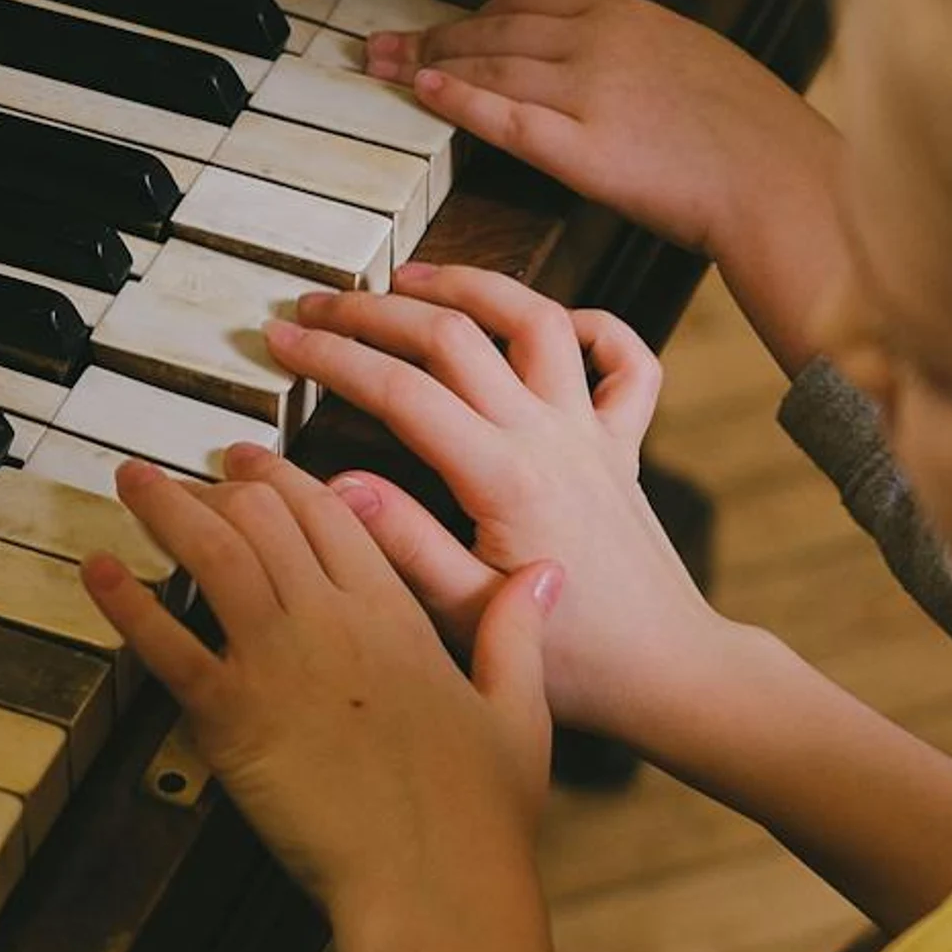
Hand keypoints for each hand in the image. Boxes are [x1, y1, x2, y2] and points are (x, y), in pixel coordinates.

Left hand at [83, 445, 556, 924]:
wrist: (435, 884)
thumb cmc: (481, 815)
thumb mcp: (519, 710)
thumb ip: (516, 632)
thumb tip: (543, 574)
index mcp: (396, 616)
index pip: (331, 513)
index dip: (283, 477)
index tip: (255, 461)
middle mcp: (333, 622)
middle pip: (263, 516)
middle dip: (219, 483)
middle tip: (186, 472)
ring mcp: (278, 664)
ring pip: (212, 554)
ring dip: (164, 509)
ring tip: (132, 481)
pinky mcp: (233, 717)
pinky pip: (167, 644)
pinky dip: (127, 604)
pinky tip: (100, 573)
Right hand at [260, 267, 731, 743]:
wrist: (668, 674)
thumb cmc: (575, 662)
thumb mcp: (467, 618)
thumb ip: (403, 545)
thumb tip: (335, 484)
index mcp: (504, 479)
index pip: (401, 391)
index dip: (332, 357)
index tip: (282, 341)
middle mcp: (551, 438)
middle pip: (455, 337)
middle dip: (376, 311)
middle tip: (319, 305)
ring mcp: (592, 434)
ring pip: (538, 322)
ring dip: (475, 287)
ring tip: (414, 277)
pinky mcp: (624, 446)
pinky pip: (627, 363)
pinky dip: (595, 326)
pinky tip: (554, 323)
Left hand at [357, 0, 844, 361]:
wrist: (781, 181)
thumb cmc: (755, 137)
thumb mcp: (700, 64)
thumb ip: (646, 55)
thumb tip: (617, 63)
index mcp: (634, 16)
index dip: (481, 12)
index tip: (450, 25)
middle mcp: (605, 41)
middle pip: (497, 27)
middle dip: (435, 34)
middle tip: (383, 44)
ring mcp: (591, 91)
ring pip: (491, 66)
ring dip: (427, 62)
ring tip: (382, 67)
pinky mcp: (583, 147)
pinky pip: (504, 115)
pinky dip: (457, 98)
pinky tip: (423, 91)